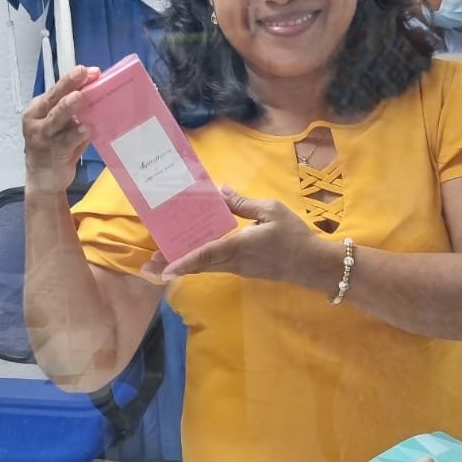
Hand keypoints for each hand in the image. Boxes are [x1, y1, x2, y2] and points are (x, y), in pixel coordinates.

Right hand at [22, 66, 99, 193]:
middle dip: (68, 84)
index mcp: (37, 109)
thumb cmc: (55, 148)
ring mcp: (43, 137)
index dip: (71, 79)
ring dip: (68, 107)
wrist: (44, 180)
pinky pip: (67, 141)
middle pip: (53, 99)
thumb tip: (95, 92)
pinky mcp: (53, 152)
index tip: (89, 71)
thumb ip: (73, 112)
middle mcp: (37, 120)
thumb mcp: (61, 126)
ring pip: (56, 117)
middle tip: (82, 72)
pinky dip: (77, 134)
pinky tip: (86, 128)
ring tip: (79, 97)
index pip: (55, 90)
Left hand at [158, 188, 338, 287]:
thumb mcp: (272, 210)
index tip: (163, 269)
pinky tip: (190, 255)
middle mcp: (234, 261)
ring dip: (182, 265)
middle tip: (146, 267)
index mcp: (239, 246)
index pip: (206, 254)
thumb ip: (243, 202)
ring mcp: (238, 268)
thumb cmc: (295, 236)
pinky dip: (198, 262)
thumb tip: (219, 191)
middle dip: (171, 267)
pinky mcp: (244, 270)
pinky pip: (215, 266)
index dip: (183, 261)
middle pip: (197, 265)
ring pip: (205, 267)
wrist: (314, 264)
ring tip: (159, 262)